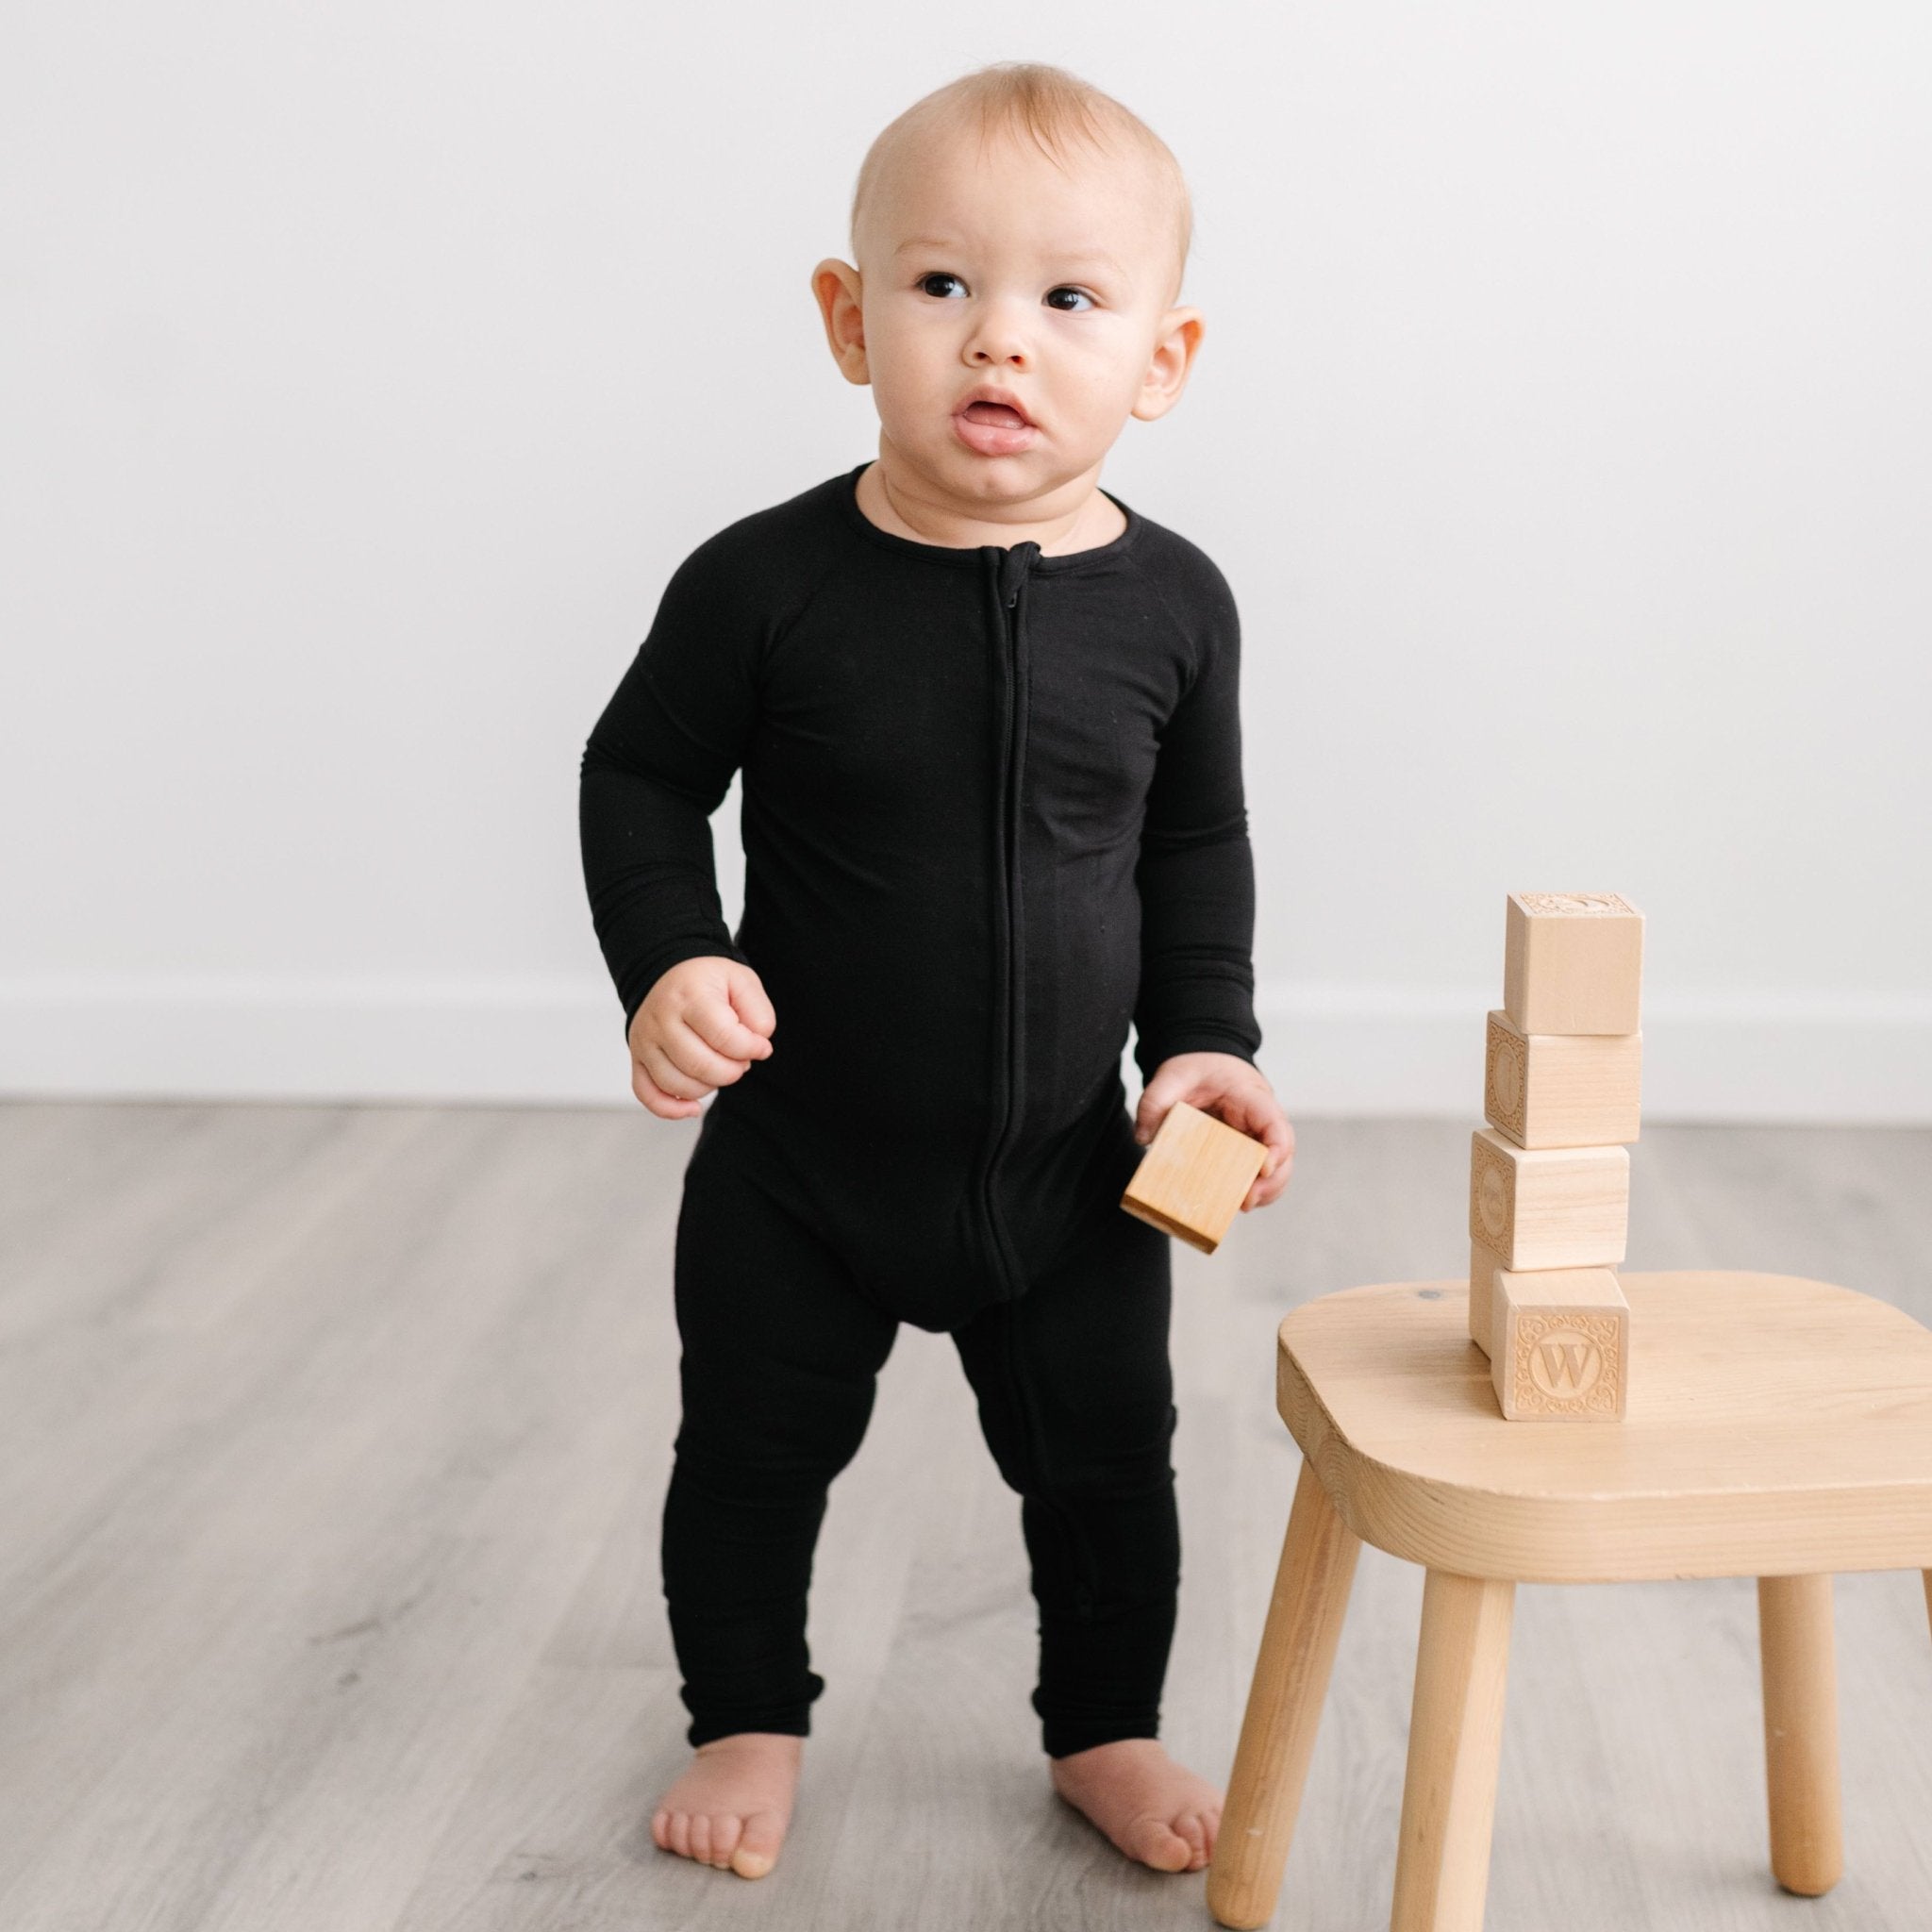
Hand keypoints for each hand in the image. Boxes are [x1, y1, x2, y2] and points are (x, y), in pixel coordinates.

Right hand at [627, 957, 774, 1118]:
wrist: (670, 975)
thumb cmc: (708, 982)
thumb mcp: (742, 981)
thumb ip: (758, 1013)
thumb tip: (757, 1047)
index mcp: (689, 996)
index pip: (723, 1037)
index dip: (751, 1049)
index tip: (761, 1047)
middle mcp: (661, 1019)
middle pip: (700, 1065)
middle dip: (732, 1071)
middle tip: (741, 1060)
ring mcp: (644, 1041)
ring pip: (677, 1084)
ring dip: (709, 1087)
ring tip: (720, 1069)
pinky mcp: (637, 1059)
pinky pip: (648, 1095)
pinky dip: (671, 1109)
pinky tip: (694, 1107)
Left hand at [1133, 1052, 1294, 1211]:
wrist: (1205, 1064)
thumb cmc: (1197, 1070)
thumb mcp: (1172, 1076)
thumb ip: (1154, 1101)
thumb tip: (1144, 1138)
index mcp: (1250, 1096)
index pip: (1274, 1122)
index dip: (1276, 1148)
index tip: (1263, 1169)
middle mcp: (1261, 1119)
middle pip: (1283, 1152)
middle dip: (1271, 1181)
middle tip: (1246, 1201)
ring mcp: (1258, 1136)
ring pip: (1278, 1168)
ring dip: (1266, 1191)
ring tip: (1242, 1206)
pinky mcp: (1249, 1150)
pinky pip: (1261, 1174)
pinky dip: (1256, 1190)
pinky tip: (1237, 1203)